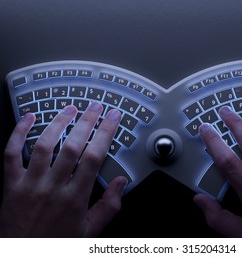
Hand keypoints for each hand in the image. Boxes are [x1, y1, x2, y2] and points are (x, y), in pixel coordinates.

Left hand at [0, 102, 126, 236]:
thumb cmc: (57, 245)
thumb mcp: (90, 231)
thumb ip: (109, 206)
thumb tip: (121, 182)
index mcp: (75, 198)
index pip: (94, 157)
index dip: (105, 133)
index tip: (113, 118)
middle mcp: (53, 187)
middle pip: (72, 146)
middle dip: (87, 122)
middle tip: (95, 107)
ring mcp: (30, 184)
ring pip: (44, 145)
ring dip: (58, 122)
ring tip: (70, 108)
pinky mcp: (11, 184)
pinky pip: (12, 153)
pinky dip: (19, 133)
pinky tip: (29, 118)